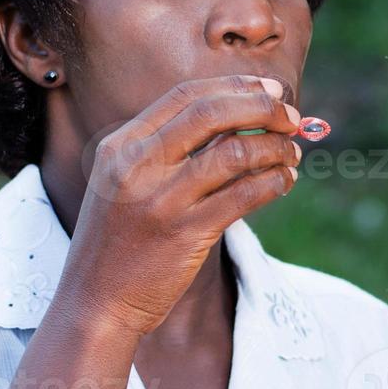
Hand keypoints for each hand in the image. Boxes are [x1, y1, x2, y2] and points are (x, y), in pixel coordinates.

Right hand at [58, 75, 301, 336]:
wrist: (95, 302)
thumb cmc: (119, 242)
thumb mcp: (122, 183)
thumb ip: (164, 150)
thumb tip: (235, 120)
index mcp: (121, 145)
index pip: (185, 95)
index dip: (235, 86)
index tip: (269, 89)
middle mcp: (138, 165)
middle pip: (212, 112)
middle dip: (261, 108)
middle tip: (292, 115)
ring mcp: (161, 200)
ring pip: (235, 152)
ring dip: (275, 147)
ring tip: (292, 153)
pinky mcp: (185, 234)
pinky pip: (244, 195)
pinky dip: (274, 182)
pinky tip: (284, 181)